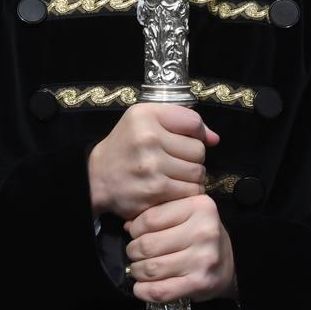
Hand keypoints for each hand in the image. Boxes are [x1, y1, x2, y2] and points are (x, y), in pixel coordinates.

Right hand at [88, 103, 218, 221]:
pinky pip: (191, 192)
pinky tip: (173, 189)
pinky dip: (187, 193)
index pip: (194, 122)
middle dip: (192, 158)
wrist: (96, 177)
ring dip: (192, 177)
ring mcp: (152, 167)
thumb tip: (215, 138)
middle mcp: (148, 139)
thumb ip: (180, 120)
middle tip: (175, 161)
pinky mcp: (156, 192)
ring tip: (174, 175)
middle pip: (199, 150)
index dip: (195, 133)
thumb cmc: (125, 146)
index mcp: (145, 116)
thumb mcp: (144, 118)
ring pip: (198, 173)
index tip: (183, 140)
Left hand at [126, 195, 236, 303]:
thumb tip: (128, 226)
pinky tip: (140, 287)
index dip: (135, 228)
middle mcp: (203, 232)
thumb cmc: (201, 235)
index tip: (135, 233)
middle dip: (133, 251)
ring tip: (138, 268)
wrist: (231, 263)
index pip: (150, 218)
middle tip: (134, 253)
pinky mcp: (200, 283)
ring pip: (151, 268)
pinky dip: (144, 291)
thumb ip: (158, 214)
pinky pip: (161, 290)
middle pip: (148, 244)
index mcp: (199, 207)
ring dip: (138, 270)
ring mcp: (203, 259)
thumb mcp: (184, 214)